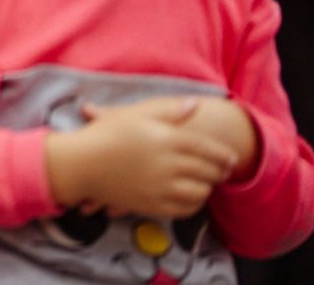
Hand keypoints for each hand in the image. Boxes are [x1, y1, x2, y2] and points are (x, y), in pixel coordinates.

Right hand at [47, 98, 236, 218]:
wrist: (81, 164)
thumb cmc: (106, 134)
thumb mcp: (136, 114)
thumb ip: (169, 110)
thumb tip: (195, 104)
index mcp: (167, 140)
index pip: (208, 149)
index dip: (223, 155)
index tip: (231, 159)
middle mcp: (168, 165)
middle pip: (208, 171)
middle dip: (219, 172)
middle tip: (222, 172)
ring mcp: (161, 187)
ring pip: (200, 192)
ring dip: (207, 188)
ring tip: (206, 183)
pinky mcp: (153, 205)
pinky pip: (184, 209)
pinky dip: (194, 204)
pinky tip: (190, 197)